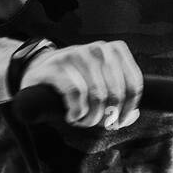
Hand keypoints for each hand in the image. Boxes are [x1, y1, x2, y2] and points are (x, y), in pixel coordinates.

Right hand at [19, 39, 143, 128]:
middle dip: (107, 117)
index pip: (133, 84)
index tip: (118, 122)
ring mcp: (77, 54)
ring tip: (82, 121)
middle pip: (116, 94)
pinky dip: (77, 112)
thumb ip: (119, 98)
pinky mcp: (57, 66)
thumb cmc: (75, 80)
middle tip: (95, 124)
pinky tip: (72, 116)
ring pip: (97, 96)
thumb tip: (133, 115)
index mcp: (115, 51)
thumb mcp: (100, 83)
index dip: (128, 109)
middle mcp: (98, 49)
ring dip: (91, 118)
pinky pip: (76, 94)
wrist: (39, 71)